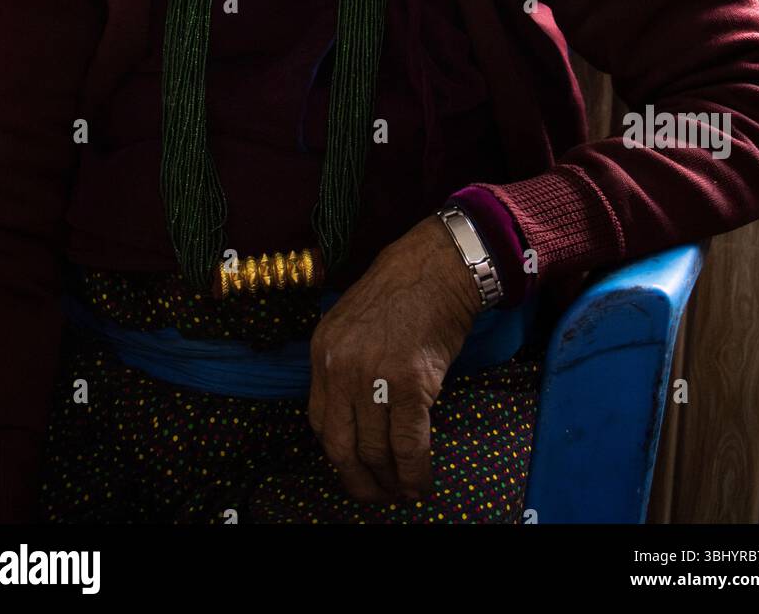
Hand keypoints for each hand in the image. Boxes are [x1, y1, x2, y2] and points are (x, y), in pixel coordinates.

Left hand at [307, 213, 482, 503]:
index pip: (319, 420)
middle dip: (357, 479)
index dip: (338, 452)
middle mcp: (340, 366)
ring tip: (403, 491)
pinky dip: (415, 471)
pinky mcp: (410, 383)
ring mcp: (373, 375)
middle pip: (340, 444)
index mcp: (322, 350)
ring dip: (390, 480)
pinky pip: (409, 444)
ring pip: (375, 450)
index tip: (353, 468)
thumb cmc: (404, 289)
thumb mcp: (354, 321)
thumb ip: (348, 363)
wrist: (439, 264)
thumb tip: (358, 411)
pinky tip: (422, 483)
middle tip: (375, 495)